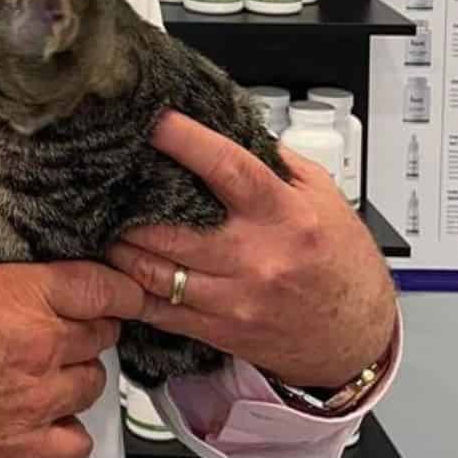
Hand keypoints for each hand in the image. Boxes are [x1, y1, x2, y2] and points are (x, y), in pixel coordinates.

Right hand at [0, 260, 145, 457]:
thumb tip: (28, 282)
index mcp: (16, 299)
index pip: (99, 287)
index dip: (120, 289)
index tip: (124, 292)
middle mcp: (37, 349)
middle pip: (101, 334)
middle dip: (86, 329)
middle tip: (59, 331)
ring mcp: (36, 405)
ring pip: (92, 385)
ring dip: (74, 377)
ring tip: (41, 376)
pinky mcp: (25, 453)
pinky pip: (78, 443)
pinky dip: (67, 432)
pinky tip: (43, 422)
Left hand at [105, 110, 398, 387]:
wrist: (357, 335)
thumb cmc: (342, 261)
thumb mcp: (323, 196)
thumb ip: (275, 162)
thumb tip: (228, 126)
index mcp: (283, 214)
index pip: (228, 169)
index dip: (187, 142)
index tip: (156, 121)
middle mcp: (256, 257)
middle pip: (174, 228)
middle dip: (130, 204)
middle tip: (105, 181)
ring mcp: (235, 298)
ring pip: (156, 272)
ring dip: (119, 248)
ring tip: (100, 224)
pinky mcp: (221, 330)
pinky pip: (161, 311)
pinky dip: (130, 290)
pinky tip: (114, 271)